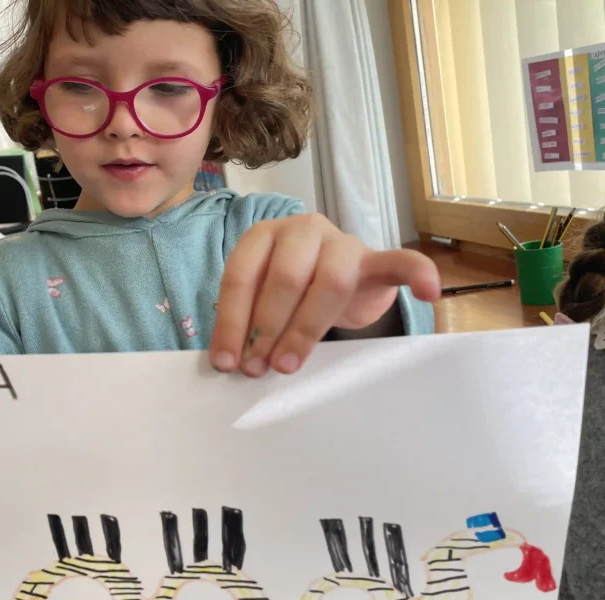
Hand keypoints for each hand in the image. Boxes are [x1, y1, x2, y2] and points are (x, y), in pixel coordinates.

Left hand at [210, 214, 440, 376]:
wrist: (338, 272)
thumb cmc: (290, 289)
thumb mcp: (262, 298)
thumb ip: (247, 320)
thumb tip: (227, 363)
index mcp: (263, 236)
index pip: (241, 275)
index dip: (232, 321)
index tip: (227, 361)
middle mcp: (301, 230)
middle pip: (285, 277)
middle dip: (266, 328)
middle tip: (257, 367)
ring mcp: (341, 243)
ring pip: (329, 281)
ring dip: (305, 329)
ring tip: (289, 365)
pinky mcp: (376, 259)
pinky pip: (401, 261)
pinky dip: (417, 274)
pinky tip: (428, 292)